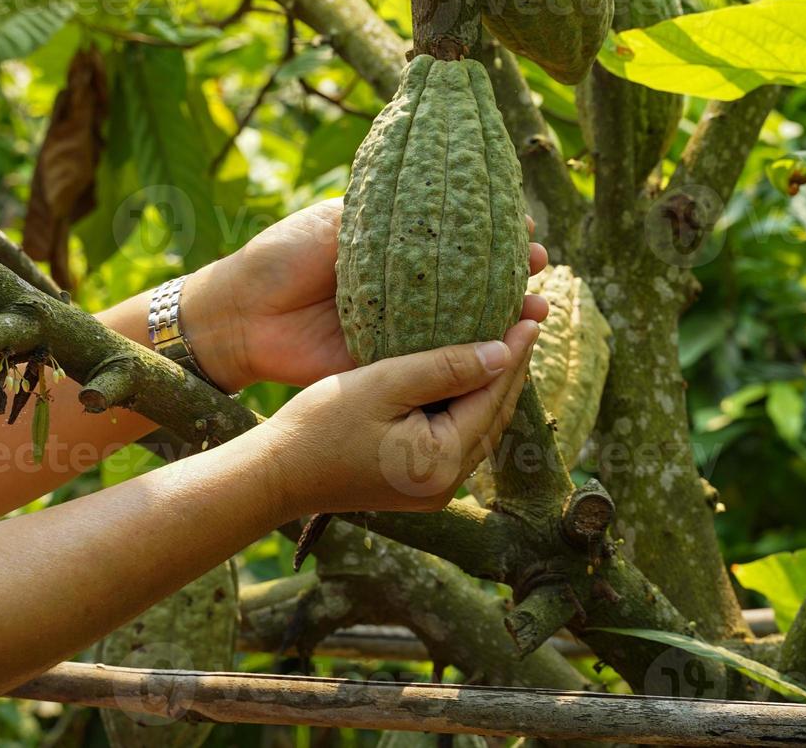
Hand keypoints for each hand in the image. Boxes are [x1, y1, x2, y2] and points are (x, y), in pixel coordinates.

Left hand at [186, 199, 548, 390]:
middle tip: (541, 266)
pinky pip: (437, 361)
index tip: (525, 226)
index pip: (457, 237)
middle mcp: (406, 288)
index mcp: (395, 248)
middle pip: (472, 281)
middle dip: (512, 274)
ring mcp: (401, 328)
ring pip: (465, 324)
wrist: (241, 314)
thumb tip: (442, 197)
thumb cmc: (281, 257)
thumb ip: (383, 215)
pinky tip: (503, 348)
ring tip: (536, 308)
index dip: (493, 231)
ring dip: (505, 317)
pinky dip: (472, 356)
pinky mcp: (389, 364)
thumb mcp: (336, 222)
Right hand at [258, 318, 538, 516]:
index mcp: (444, 461)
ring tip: (507, 341)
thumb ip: (445, 368)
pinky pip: (459, 436)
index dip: (514, 355)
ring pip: (480, 427)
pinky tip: (470, 373)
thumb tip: (504, 353)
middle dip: (512, 369)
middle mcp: (448, 483)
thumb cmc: (320, 424)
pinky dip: (469, 403)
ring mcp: (435, 489)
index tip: (530, 315)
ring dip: (493, 385)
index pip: (494, 398)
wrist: (275, 474)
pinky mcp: (419, 484)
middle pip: (495, 416)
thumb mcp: (383, 384)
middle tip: (529, 321)